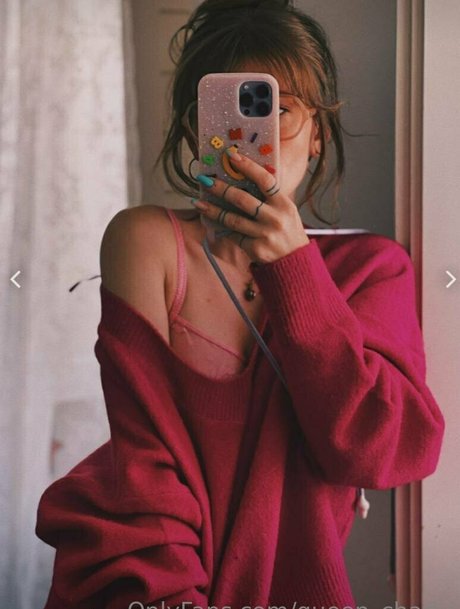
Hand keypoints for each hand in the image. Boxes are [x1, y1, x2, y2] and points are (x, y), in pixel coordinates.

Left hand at [193, 148, 309, 264]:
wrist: (295, 261)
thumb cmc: (287, 230)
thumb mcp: (285, 210)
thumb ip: (269, 196)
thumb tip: (242, 177)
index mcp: (283, 203)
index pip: (265, 180)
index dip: (248, 167)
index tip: (231, 156)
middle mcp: (274, 218)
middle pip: (242, 199)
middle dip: (221, 189)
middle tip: (205, 180)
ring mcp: (264, 234)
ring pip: (232, 219)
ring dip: (213, 210)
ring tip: (199, 203)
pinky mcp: (255, 248)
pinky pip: (233, 235)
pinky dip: (220, 227)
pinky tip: (209, 220)